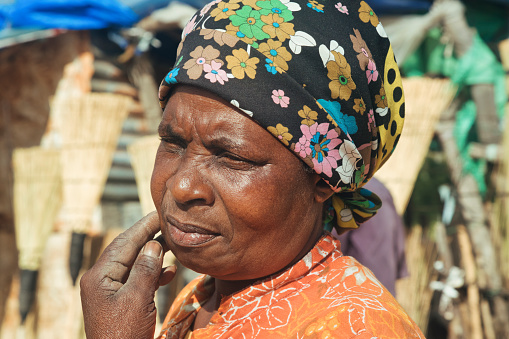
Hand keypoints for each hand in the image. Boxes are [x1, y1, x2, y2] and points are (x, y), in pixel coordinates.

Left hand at [80, 212, 176, 338]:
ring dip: (153, 255)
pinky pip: (137, 280)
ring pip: (134, 264)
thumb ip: (145, 269)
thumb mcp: (137, 299)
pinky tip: (169, 271)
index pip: (123, 242)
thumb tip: (153, 245)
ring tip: (173, 243)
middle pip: (127, 250)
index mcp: (99, 276)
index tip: (160, 213)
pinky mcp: (120, 302)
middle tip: (168, 223)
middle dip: (148, 237)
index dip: (143, 227)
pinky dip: (153, 274)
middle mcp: (102, 280)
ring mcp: (110, 291)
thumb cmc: (124, 334)